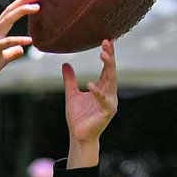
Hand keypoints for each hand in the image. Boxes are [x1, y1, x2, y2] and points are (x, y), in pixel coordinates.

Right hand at [0, 0, 37, 106]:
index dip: (21, 3)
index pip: (10, 13)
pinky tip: (29, 41)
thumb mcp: (2, 58)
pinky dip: (18, 40)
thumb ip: (12, 52)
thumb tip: (21, 49)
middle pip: (10, 11)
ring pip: (8, 19)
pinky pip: (7, 42)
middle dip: (23, 1)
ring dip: (22, 11)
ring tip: (37, 7)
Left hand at [62, 41, 117, 162]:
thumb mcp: (71, 94)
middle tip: (107, 42)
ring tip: (103, 55)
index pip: (107, 68)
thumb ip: (70, 80)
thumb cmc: (78, 117)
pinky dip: (98, 92)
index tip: (106, 40)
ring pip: (111, 82)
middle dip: (110, 56)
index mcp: (103, 87)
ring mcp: (110, 102)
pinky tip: (91, 84)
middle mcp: (109, 93)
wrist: (78, 135)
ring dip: (108, 68)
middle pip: (111, 71)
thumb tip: (66, 64)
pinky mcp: (107, 112)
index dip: (107, 54)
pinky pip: (103, 100)